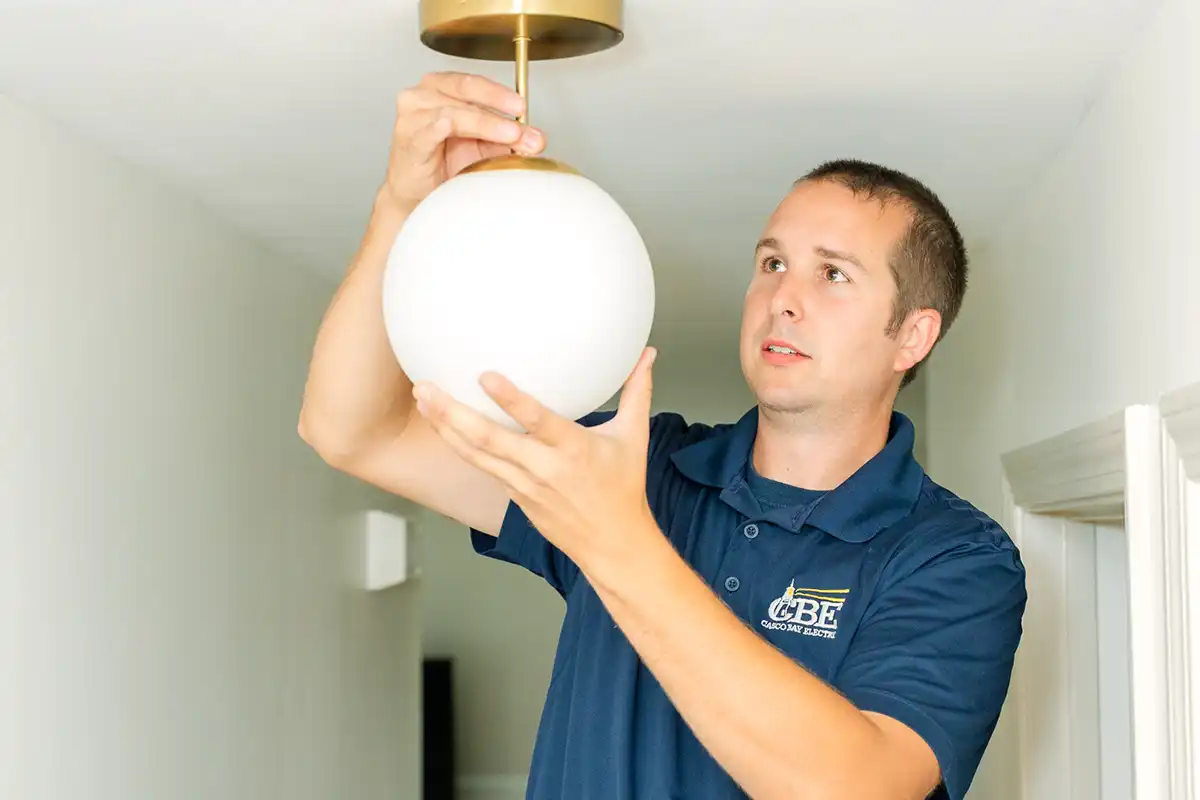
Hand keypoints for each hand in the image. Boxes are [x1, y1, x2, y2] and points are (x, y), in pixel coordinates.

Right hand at [380, 71, 545, 213]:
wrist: (416, 197)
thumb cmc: (443, 166)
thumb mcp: (484, 148)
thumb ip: (508, 138)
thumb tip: (537, 138)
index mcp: (443, 89)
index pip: (476, 83)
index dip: (502, 93)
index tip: (524, 108)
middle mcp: (425, 94)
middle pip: (466, 87)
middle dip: (498, 102)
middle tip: (522, 114)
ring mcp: (414, 113)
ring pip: (456, 108)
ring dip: (487, 122)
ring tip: (511, 135)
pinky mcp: (410, 135)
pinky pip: (437, 125)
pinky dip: (462, 129)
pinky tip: (474, 138)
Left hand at [412, 348, 659, 572]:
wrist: (612, 544)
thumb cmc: (624, 488)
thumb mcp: (633, 437)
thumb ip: (637, 392)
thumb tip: (648, 353)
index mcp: (573, 449)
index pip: (536, 421)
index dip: (509, 400)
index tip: (485, 375)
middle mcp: (543, 468)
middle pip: (488, 439)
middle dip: (452, 412)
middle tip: (425, 387)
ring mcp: (524, 486)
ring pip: (476, 454)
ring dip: (445, 427)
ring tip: (422, 399)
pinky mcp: (514, 497)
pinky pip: (482, 467)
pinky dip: (459, 445)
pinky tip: (443, 426)